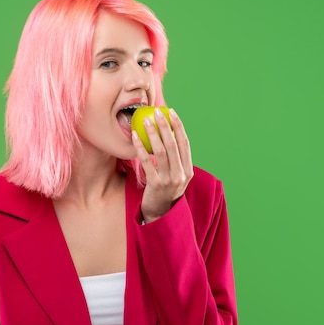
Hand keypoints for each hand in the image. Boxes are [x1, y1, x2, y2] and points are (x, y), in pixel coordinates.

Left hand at [132, 108, 193, 222]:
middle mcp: (181, 174)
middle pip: (173, 145)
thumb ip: (175, 159)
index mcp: (188, 170)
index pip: (185, 143)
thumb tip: (167, 134)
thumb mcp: (176, 175)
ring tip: (144, 121)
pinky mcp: (156, 185)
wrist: (160, 213)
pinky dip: (141, 148)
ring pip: (161, 152)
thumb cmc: (165, 189)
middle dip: (165, 126)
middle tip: (157, 112)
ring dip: (152, 134)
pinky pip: (147, 162)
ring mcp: (169, 180)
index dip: (179, 126)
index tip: (172, 113)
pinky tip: (135, 137)